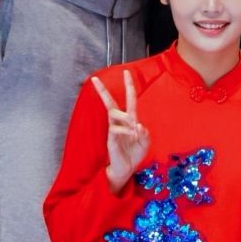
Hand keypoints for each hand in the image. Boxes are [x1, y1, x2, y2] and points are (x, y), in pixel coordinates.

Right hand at [93, 69, 150, 192]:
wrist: (126, 169)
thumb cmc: (135, 154)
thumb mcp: (145, 143)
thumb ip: (145, 134)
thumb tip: (138, 125)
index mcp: (131, 120)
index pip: (130, 100)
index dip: (129, 86)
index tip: (126, 72)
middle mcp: (121, 122)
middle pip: (111, 103)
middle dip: (104, 91)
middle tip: (95, 79)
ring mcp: (114, 130)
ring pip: (114, 114)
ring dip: (126, 118)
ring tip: (135, 129)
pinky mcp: (110, 139)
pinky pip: (115, 129)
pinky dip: (125, 130)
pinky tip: (132, 135)